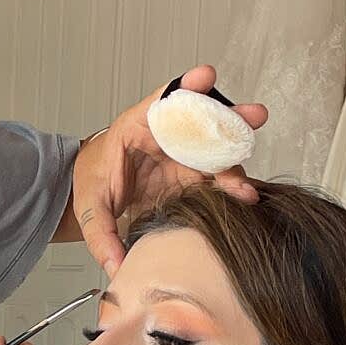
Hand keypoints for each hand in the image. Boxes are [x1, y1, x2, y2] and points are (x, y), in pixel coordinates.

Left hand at [71, 68, 267, 277]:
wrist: (98, 194)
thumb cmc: (93, 184)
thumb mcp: (90, 207)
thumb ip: (101, 235)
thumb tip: (117, 268)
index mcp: (137, 127)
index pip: (164, 101)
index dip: (187, 87)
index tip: (206, 76)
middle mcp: (167, 136)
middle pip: (202, 120)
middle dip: (229, 116)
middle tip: (255, 115)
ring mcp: (184, 155)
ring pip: (216, 148)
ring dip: (239, 155)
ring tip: (251, 171)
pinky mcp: (194, 176)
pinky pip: (217, 176)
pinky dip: (232, 184)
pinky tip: (246, 196)